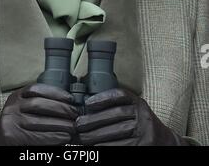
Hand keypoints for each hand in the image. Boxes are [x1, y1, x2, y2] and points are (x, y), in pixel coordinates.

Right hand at [0, 83, 78, 145]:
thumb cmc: (16, 126)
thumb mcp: (22, 109)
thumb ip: (38, 104)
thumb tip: (67, 104)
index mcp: (16, 96)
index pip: (36, 89)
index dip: (55, 92)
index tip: (70, 98)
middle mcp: (12, 106)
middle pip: (39, 104)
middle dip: (61, 108)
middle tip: (75, 114)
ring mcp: (10, 121)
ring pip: (39, 121)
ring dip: (59, 124)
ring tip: (73, 127)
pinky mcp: (12, 137)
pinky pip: (36, 136)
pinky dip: (52, 137)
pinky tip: (63, 138)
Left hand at [75, 88, 189, 145]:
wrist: (165, 143)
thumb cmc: (142, 126)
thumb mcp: (135, 111)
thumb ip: (118, 108)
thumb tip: (88, 111)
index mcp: (139, 103)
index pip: (120, 96)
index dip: (103, 98)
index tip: (87, 103)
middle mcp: (143, 115)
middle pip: (115, 114)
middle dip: (93, 120)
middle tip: (78, 125)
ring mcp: (145, 131)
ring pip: (117, 131)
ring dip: (96, 136)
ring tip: (82, 138)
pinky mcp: (143, 146)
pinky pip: (122, 146)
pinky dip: (107, 147)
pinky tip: (96, 148)